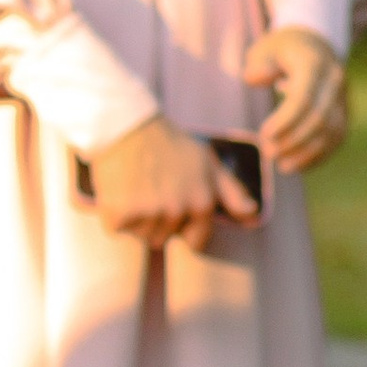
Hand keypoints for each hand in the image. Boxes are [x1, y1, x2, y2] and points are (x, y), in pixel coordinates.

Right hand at [85, 114, 257, 253]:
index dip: (182, 227)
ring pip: (142, 236)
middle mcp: (176, 211)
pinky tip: (120, 190)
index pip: (194, 241)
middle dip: (158, 221)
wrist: (127, 125)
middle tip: (152, 190)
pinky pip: (118, 229)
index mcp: (201, 203)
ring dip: (137, 219)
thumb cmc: (170, 144)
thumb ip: (231, 191)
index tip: (172, 206)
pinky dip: (116, 214)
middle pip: (164, 239)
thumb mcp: (207, 162)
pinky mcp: (120, 214)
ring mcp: (148, 213)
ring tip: (136, 189)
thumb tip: (251, 213)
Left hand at [243, 25, 347, 171]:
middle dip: (294, 140)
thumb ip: (259, 64)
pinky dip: (319, 154)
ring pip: (332, 131)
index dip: (284, 121)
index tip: (264, 135)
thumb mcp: (265, 47)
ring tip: (282, 167)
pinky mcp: (345, 111)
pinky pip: (337, 137)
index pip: (303, 98)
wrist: (315, 44)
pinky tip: (298, 166)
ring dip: (307, 153)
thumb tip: (255, 79)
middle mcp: (334, 81)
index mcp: (314, 64)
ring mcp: (343, 97)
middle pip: (319, 118)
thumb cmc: (283, 49)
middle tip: (268, 154)